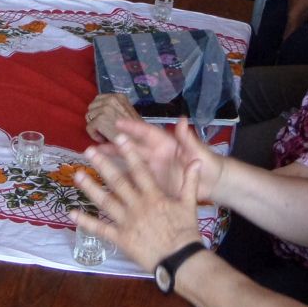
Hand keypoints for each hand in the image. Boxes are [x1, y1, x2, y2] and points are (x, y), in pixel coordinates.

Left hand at [74, 134, 204, 272]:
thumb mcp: (190, 204)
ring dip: (90, 188)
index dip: (129, 153)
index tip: (119, 138)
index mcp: (154, 196)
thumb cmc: (186, 232)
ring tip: (77, 175)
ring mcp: (126, 222)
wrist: (180, 259)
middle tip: (89, 151)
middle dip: (103, 165)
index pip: (139, 170)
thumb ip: (190, 182)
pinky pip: (100, 229)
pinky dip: (85, 221)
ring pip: (105, 202)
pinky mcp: (120, 238)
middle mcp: (137, 206)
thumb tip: (196, 161)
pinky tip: (72, 213)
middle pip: (117, 182)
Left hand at [85, 92, 139, 141]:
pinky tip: (104, 138)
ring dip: (95, 126)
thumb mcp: (127, 113)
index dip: (98, 110)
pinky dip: (94, 135)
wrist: (138, 142)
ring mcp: (105, 109)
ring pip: (89, 116)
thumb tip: (97, 110)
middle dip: (95, 117)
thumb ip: (114, 108)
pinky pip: (89, 127)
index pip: (98, 99)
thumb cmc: (134, 131)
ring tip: (105, 133)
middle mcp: (111, 99)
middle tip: (104, 127)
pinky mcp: (100, 119)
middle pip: (91, 107)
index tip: (103, 119)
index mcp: (119, 96)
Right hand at [98, 116, 224, 198]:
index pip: (145, 133)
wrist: (213, 183)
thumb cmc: (207, 163)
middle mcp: (155, 155)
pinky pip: (134, 183)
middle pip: (131, 149)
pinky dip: (121, 184)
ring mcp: (152, 170)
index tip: (117, 123)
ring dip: (112, 164)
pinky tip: (105, 187)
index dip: (132, 128)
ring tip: (94, 163)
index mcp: (165, 144)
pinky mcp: (153, 185)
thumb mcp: (197, 151)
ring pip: (128, 165)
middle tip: (94, 146)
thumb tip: (182, 119)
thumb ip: (188, 138)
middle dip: (113, 147)